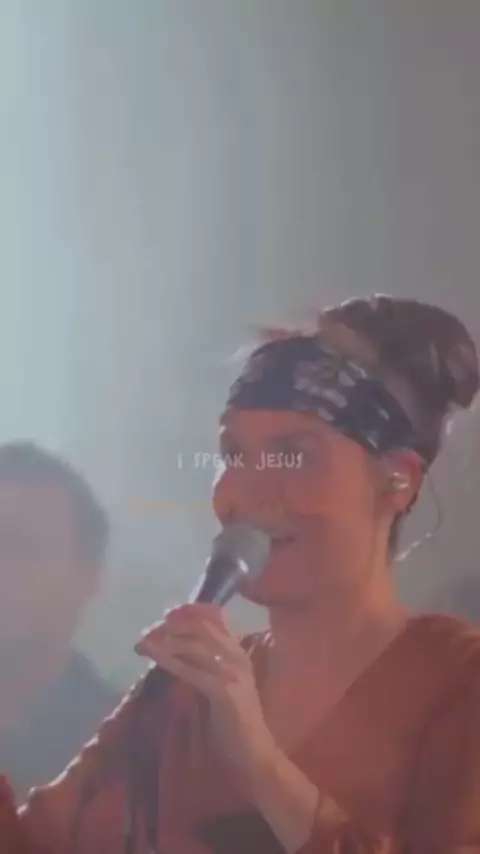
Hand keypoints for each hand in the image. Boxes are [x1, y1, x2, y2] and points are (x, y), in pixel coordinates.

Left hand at [135, 604, 276, 785]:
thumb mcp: (220, 683)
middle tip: (146, 631)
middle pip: (200, 626)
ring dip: (164, 640)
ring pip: (194, 645)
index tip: (164, 615)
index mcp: (237, 651)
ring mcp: (232, 672)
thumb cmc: (234, 721)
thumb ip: (204, 664)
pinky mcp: (223, 691)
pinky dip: (168, 659)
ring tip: (142, 643)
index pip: (213, 617)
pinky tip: (152, 656)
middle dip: (169, 625)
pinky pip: (190, 670)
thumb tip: (175, 650)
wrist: (255, 754)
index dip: (187, 611)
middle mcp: (237, 655)